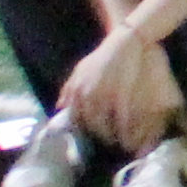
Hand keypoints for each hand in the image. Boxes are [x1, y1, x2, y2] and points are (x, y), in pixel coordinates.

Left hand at [74, 34, 184, 154]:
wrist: (126, 43)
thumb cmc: (103, 56)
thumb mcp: (80, 69)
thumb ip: (68, 88)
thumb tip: (59, 107)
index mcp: (76, 91)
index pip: (74, 120)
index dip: (82, 131)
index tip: (90, 137)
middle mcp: (86, 97)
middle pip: (89, 126)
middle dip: (97, 137)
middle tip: (105, 143)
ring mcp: (103, 98)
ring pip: (104, 127)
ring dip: (109, 138)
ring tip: (117, 143)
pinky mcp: (120, 98)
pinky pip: (120, 121)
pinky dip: (123, 132)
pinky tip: (127, 138)